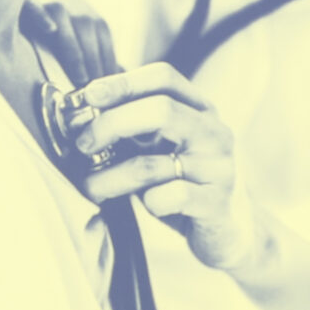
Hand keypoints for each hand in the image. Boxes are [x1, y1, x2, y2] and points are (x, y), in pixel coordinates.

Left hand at [71, 65, 257, 271]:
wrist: (231, 231)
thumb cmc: (183, 183)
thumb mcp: (163, 148)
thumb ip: (134, 128)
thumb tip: (79, 111)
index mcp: (200, 110)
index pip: (164, 77)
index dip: (122, 82)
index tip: (88, 96)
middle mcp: (214, 132)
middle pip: (161, 110)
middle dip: (111, 124)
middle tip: (83, 144)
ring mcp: (219, 168)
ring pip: (153, 164)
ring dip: (109, 176)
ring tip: (89, 186)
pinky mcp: (217, 204)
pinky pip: (170, 197)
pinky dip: (147, 201)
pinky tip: (144, 206)